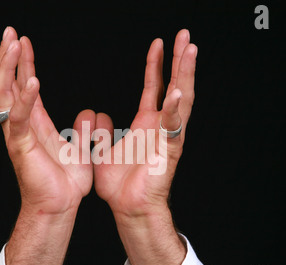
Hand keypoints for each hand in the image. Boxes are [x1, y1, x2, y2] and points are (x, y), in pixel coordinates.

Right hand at [0, 27, 94, 264]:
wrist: (59, 206)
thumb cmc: (66, 182)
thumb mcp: (80, 149)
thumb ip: (84, 129)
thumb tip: (91, 114)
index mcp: (35, 124)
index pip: (25, 86)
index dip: (23, 64)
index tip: (24, 42)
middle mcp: (22, 126)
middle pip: (8, 84)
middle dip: (9, 58)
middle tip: (10, 33)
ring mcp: (19, 136)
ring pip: (6, 96)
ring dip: (10, 69)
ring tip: (13, 46)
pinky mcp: (23, 148)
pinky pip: (21, 120)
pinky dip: (25, 101)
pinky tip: (31, 82)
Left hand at [93, 30, 197, 264]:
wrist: (128, 208)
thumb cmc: (119, 183)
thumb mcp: (102, 150)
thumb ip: (99, 130)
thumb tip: (95, 114)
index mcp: (148, 123)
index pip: (154, 86)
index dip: (157, 64)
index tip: (159, 43)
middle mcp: (161, 126)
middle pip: (175, 86)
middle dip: (180, 60)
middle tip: (186, 35)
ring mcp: (168, 138)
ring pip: (180, 101)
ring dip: (185, 75)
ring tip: (190, 50)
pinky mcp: (168, 153)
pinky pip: (173, 128)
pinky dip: (174, 110)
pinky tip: (177, 91)